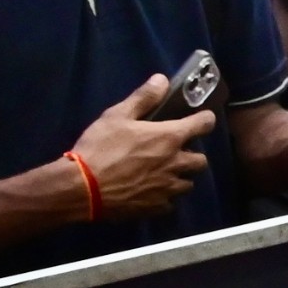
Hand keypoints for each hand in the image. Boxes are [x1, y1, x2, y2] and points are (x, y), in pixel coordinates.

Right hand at [72, 75, 215, 218]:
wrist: (82, 188)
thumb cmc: (100, 147)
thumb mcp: (117, 116)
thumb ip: (143, 98)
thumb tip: (162, 80)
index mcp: (170, 138)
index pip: (204, 124)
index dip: (204, 120)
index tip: (200, 119)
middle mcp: (176, 164)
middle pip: (201, 160)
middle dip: (192, 154)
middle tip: (174, 151)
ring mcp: (169, 189)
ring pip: (188, 184)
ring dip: (180, 177)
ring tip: (163, 173)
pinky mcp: (157, 208)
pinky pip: (170, 203)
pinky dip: (164, 197)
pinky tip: (150, 192)